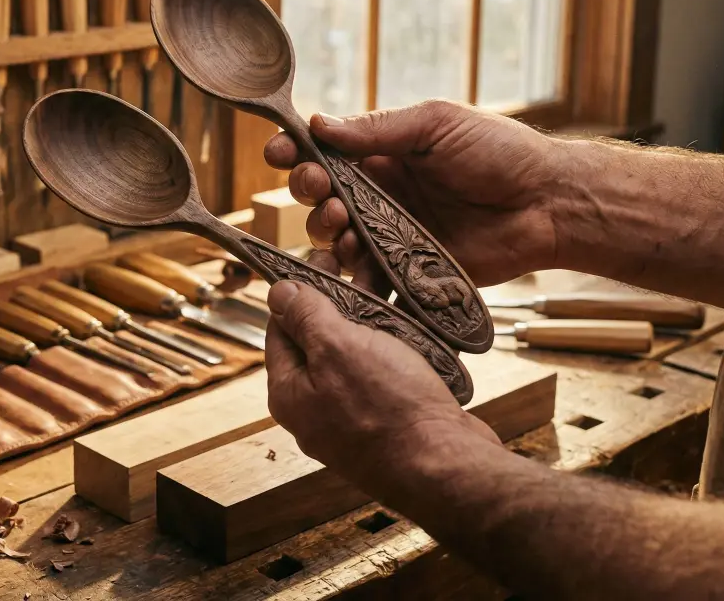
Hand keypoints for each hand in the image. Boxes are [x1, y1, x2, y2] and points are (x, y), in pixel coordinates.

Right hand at [264, 100, 565, 289]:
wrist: (548, 203)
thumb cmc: (500, 152)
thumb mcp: (436, 124)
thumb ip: (378, 129)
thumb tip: (320, 124)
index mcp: (386, 154)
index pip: (327, 151)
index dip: (298, 151)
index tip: (278, 151)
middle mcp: (382, 194)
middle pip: (323, 197)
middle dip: (309, 191)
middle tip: (318, 191)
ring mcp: (393, 234)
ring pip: (338, 239)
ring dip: (328, 232)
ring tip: (341, 226)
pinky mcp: (410, 271)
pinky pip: (371, 279)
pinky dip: (354, 279)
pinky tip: (351, 272)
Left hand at [266, 280, 498, 504]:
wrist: (446, 466)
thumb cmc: (387, 409)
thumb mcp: (337, 347)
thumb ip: (306, 317)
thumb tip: (277, 293)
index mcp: (291, 391)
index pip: (280, 328)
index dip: (299, 289)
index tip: (323, 258)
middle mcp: (316, 407)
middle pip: (320, 338)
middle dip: (341, 297)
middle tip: (362, 263)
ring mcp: (353, 417)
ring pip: (357, 352)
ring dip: (372, 316)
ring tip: (392, 281)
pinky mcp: (389, 420)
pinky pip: (385, 372)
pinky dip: (395, 343)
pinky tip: (412, 320)